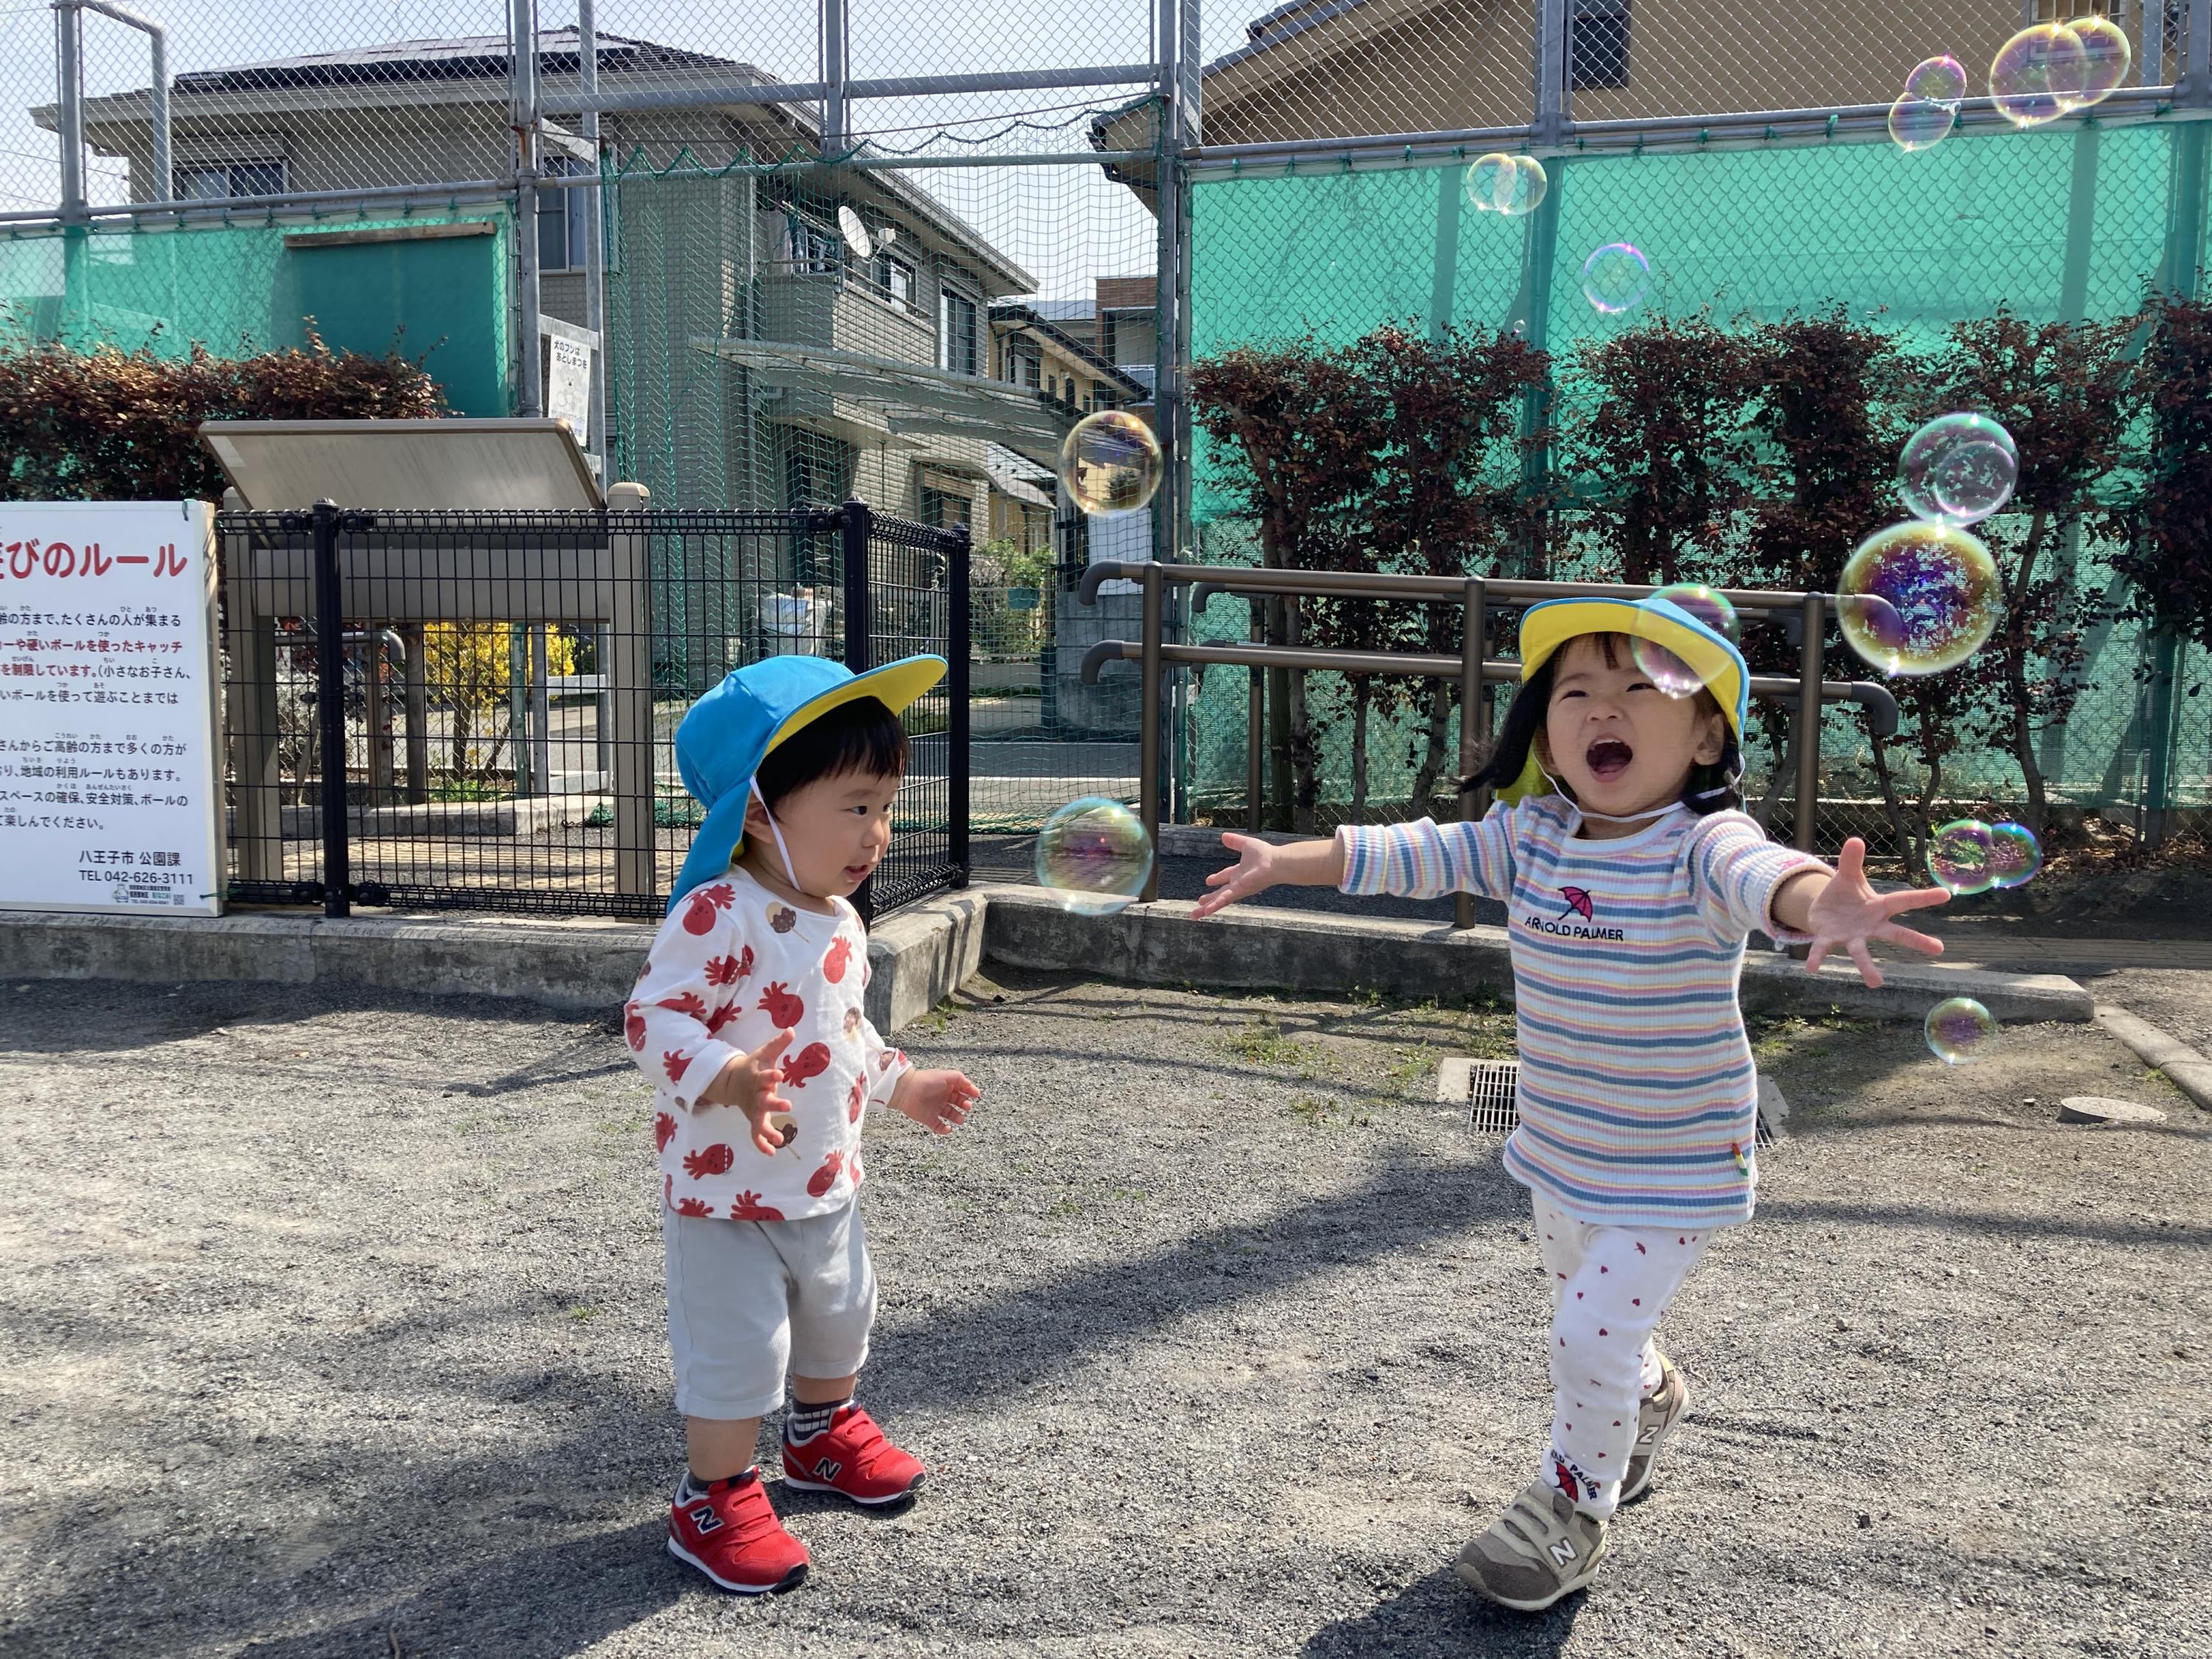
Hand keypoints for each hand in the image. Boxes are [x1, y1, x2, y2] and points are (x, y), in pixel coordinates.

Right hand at [697, 1029, 797, 1156]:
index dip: (771, 1076)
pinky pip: (755, 1135)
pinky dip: (761, 1144)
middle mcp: (755, 1096)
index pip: (765, 1077)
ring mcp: (753, 1110)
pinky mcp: (753, 1120)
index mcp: (758, 1078)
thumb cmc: (753, 1066)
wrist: (732, 1081)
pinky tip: (772, 1152)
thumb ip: (778, 1044)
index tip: (780, 1075)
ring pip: (759, 1123)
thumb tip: (792, 1029)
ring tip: (780, 1140)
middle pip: (763, 1102)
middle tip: (788, 1107)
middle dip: (774, 1105)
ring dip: (768, 1131)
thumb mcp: (765, 1054)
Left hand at [890, 1069, 980, 1134]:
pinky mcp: (928, 1119)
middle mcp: (942, 1097)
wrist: (907, 1091)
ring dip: (958, 1118)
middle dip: (965, 1105)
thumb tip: (971, 1086)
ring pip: (951, 1115)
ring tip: (960, 1119)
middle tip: (967, 1106)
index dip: (970, 1092)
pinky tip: (948, 1128)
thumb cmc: (926, 1081)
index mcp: (947, 1086)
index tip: (976, 1095)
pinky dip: (944, 1130)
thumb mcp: (947, 1075)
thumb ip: (961, 1079)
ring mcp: (936, 1108)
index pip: (962, 1089)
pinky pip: (939, 1127)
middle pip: (959, 1103)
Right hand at [1193, 832, 1279, 919]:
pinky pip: (1225, 899)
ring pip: (1219, 900)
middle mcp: (1238, 883)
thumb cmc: (1266, 855)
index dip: (1217, 878)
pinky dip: (1215, 905)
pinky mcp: (1239, 891)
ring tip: (1195, 915)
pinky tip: (1206, 910)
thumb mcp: (1246, 845)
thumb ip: (1235, 841)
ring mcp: (1238, 890)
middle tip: (1199, 905)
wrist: (1276, 862)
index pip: (1226, 876)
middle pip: (1220, 893)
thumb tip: (1223, 835)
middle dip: (1209, 900)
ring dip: (1207, 908)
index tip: (1208, 881)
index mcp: (1240, 873)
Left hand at [1801, 838, 1947, 987]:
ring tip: (1876, 983)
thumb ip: (1851, 860)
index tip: (1946, 894)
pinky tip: (1812, 968)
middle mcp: (1870, 925)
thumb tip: (1855, 839)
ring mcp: (1851, 935)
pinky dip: (1817, 958)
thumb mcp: (1847, 875)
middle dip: (1917, 940)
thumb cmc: (1843, 894)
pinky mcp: (1830, 939)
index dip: (1924, 897)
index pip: (1904, 900)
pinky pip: (1823, 949)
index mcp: (1878, 907)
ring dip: (1868, 967)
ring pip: (1861, 952)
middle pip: (1895, 933)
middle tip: (1940, 949)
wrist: (1823, 911)